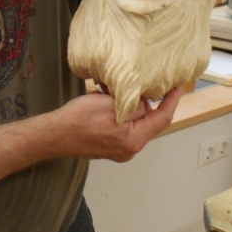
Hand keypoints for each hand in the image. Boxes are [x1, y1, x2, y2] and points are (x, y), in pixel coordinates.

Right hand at [56, 86, 182, 162]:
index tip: (178, 87)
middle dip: (144, 101)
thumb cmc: (78, 120)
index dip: (171, 101)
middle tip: (139, 82)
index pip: (162, 119)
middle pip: (147, 121)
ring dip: (128, 104)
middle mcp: (129, 148)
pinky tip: (106, 99)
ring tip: (115, 90)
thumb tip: (145, 104)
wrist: (53, 135)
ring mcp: (118, 149)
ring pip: (133, 121)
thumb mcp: (111, 105)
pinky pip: (121, 125)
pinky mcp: (108, 145)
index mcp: (133, 141)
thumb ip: (134, 105)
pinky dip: (118, 111)